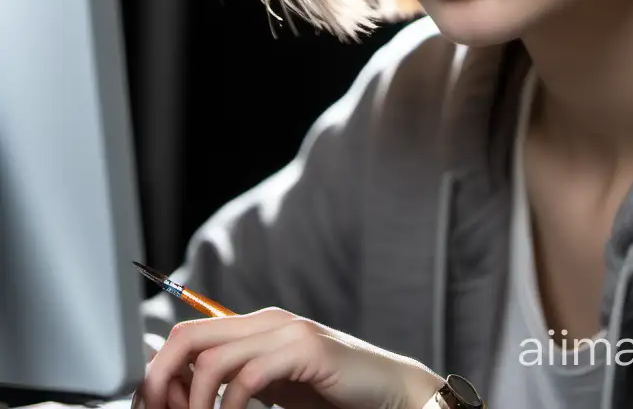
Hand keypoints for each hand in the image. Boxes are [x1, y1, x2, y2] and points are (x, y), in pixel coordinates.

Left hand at [134, 308, 443, 408]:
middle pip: (188, 338)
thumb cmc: (329, 393)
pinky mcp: (307, 350)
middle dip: (160, 383)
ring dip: (193, 404)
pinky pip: (249, 376)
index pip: (186, 335)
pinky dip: (230, 407)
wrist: (387, 390)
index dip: (157, 375)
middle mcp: (267, 321)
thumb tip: (181, 392)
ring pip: (211, 359)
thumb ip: (236, 380)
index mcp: (255, 327)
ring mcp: (288, 332)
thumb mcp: (272, 387)